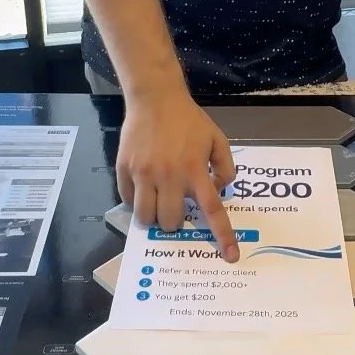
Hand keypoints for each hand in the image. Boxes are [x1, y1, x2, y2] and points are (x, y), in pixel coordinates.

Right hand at [117, 87, 238, 260]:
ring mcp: (143, 174)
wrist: (155, 98)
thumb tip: (218, 190)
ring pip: (145, 217)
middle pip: (170, 222)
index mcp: (195, 170)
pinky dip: (136, 201)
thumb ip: (225, 167)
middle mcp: (169, 176)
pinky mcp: (124, 169)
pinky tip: (143, 188)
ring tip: (158, 202)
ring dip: (154, 216)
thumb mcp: (217, 139)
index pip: (212, 210)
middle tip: (176, 207)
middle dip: (175, 222)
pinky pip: (128, 200)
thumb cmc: (189, 120)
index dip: (222, 235)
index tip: (230, 256)